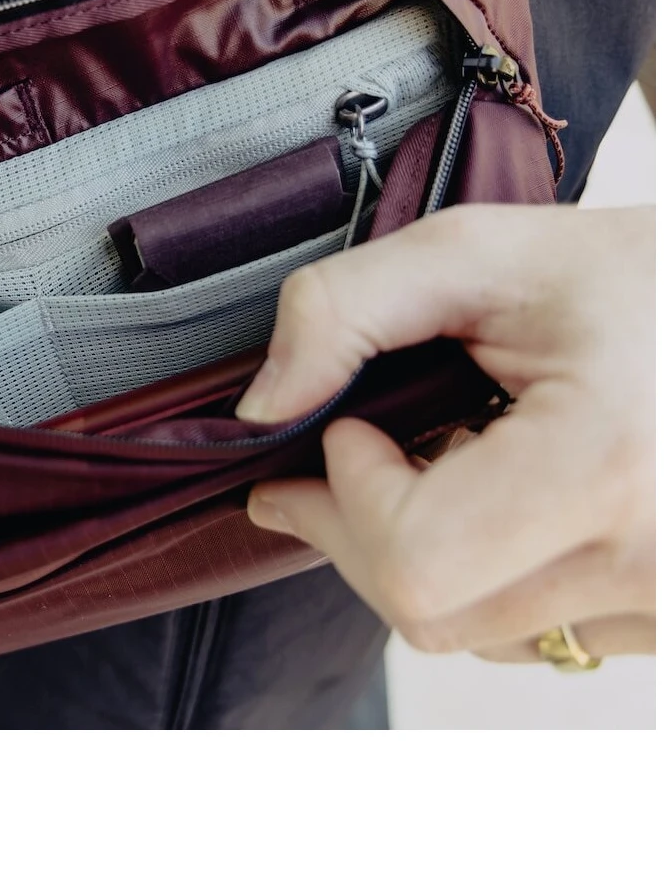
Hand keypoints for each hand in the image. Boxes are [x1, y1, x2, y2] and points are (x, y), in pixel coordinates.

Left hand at [237, 205, 654, 662]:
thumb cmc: (630, 280)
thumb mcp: (479, 252)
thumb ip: (345, 311)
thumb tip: (262, 409)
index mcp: (604, 469)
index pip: (411, 559)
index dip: (351, 492)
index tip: (353, 424)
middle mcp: (650, 566)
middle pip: (424, 610)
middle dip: (355, 526)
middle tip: (345, 449)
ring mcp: (665, 609)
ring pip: (469, 632)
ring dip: (415, 553)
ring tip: (437, 463)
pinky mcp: (665, 624)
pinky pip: (527, 634)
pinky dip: (480, 574)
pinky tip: (493, 501)